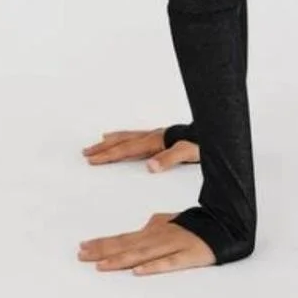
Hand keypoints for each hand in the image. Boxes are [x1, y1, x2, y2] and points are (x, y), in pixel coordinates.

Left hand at [78, 212, 215, 274]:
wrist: (226, 224)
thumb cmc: (195, 225)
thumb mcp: (170, 222)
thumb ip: (154, 226)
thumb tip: (141, 227)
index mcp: (152, 232)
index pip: (122, 238)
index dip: (102, 243)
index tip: (82, 247)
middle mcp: (158, 238)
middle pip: (126, 245)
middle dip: (102, 251)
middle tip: (81, 255)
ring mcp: (172, 247)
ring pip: (142, 254)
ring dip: (120, 260)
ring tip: (101, 266)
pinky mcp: (187, 257)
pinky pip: (168, 263)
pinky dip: (153, 267)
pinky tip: (138, 271)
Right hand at [82, 128, 199, 170]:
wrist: (211, 130)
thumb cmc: (200, 144)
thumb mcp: (187, 153)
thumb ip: (168, 159)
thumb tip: (149, 167)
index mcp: (154, 142)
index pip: (125, 150)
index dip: (108, 155)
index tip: (91, 159)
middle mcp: (151, 136)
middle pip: (122, 142)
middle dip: (103, 148)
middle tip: (86, 152)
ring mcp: (155, 135)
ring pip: (127, 137)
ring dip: (111, 141)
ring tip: (98, 142)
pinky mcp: (160, 137)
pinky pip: (135, 136)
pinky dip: (124, 137)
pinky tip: (122, 138)